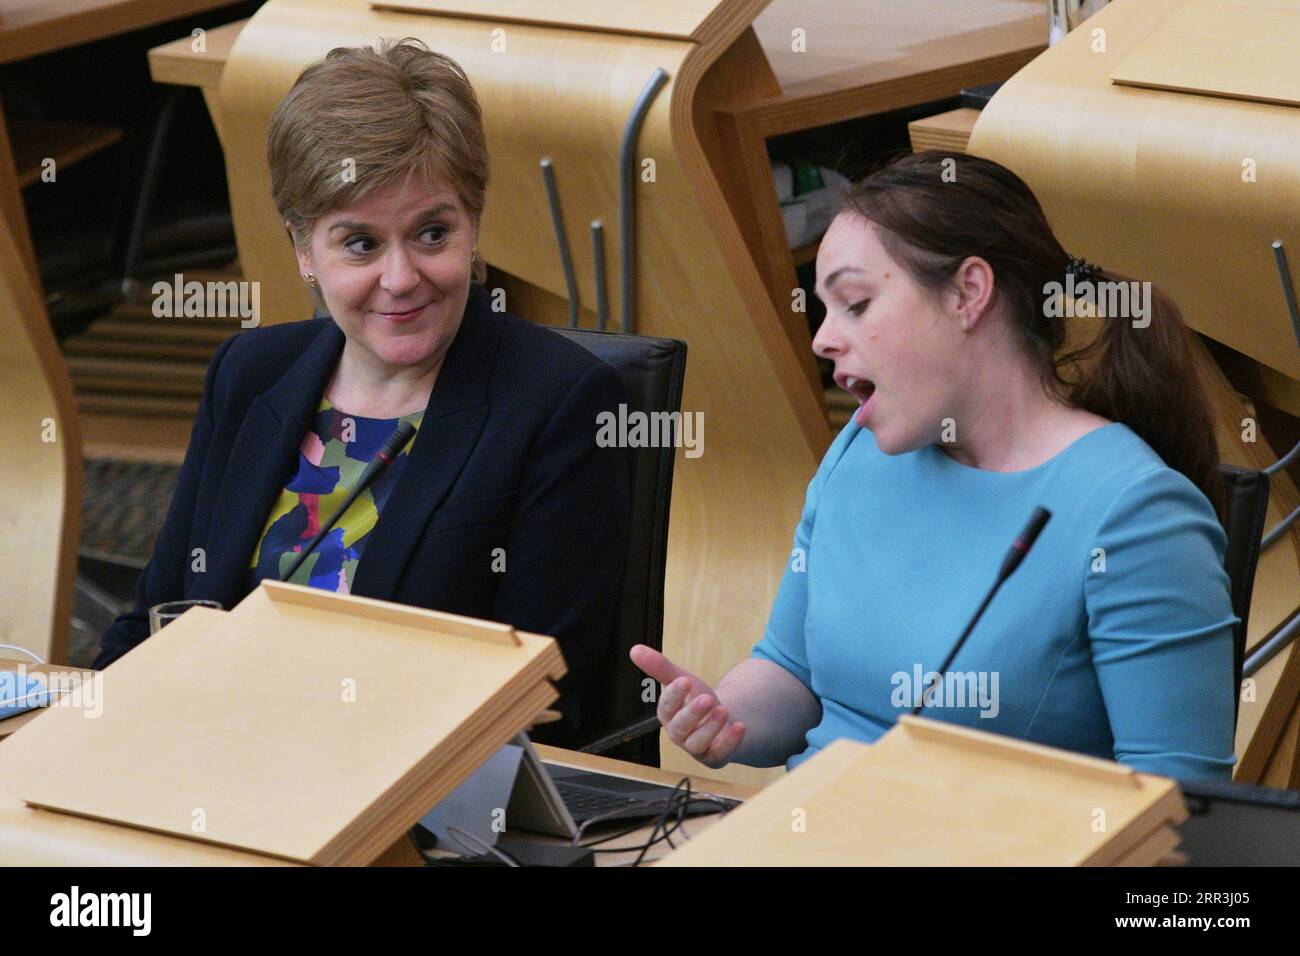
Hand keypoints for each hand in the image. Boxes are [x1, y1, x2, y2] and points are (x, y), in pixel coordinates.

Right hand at [629, 644, 745, 768]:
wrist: (719, 720)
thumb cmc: (694, 699)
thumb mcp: (681, 680)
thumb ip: (660, 667)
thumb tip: (634, 649)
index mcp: (668, 714)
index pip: (666, 706)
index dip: (675, 694)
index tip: (685, 680)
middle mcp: (678, 733)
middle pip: (681, 726)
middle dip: (693, 713)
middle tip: (707, 698)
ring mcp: (696, 747)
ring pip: (698, 742)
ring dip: (711, 727)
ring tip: (723, 709)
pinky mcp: (714, 757)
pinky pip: (719, 753)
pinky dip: (730, 741)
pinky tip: (740, 726)